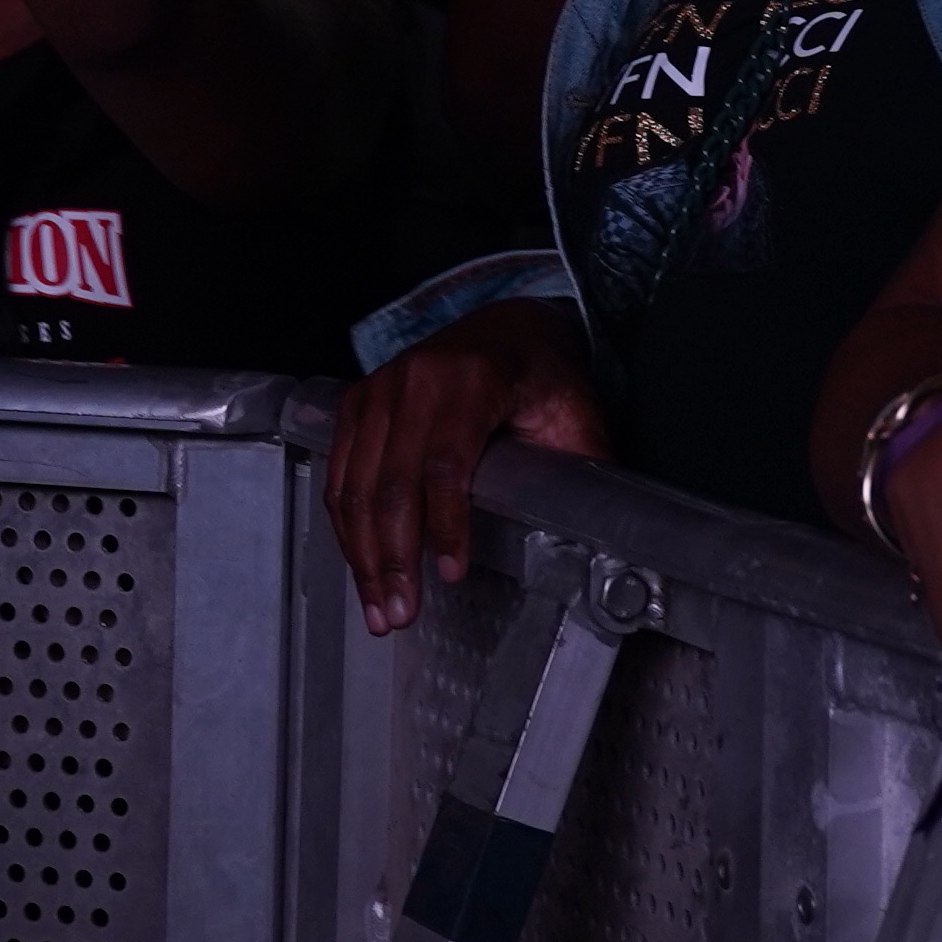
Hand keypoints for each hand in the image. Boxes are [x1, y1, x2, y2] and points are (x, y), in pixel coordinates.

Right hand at [325, 298, 609, 634]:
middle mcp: (416, 379)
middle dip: (394, 558)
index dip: (446, 524)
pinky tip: (361, 568)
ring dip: (364, 555)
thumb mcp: (576, 413)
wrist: (505, 326)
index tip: (452, 573)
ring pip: (356, 486)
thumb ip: (582, 468)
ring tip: (379, 610)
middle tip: (401, 615)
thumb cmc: (541, 375)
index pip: (447, 463)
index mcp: (473, 379)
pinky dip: (346, 528)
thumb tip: (601, 533)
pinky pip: (340, 474)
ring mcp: (380, 389)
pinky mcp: (357, 402)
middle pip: (391, 483)